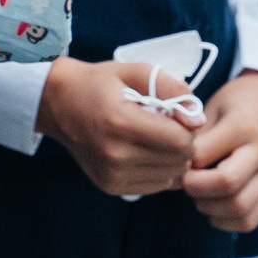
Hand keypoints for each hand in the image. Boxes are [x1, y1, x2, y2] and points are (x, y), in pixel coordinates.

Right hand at [34, 56, 200, 194]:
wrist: (58, 104)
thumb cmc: (100, 83)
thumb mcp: (135, 71)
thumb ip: (173, 89)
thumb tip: (199, 121)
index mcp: (119, 122)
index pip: (179, 141)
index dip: (187, 128)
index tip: (176, 115)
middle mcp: (114, 154)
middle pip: (177, 161)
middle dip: (182, 144)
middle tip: (167, 126)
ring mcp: (111, 174)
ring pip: (169, 176)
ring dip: (171, 158)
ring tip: (154, 138)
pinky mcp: (110, 186)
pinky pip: (154, 185)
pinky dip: (158, 170)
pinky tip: (144, 151)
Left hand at [180, 71, 257, 230]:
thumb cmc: (235, 104)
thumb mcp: (212, 108)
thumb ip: (194, 138)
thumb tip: (170, 169)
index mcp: (243, 127)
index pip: (204, 156)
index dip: (182, 164)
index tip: (173, 162)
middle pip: (227, 184)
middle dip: (196, 188)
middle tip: (186, 181)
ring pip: (240, 208)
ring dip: (210, 208)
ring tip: (199, 194)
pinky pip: (250, 220)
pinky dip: (227, 222)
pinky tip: (214, 207)